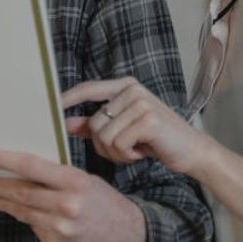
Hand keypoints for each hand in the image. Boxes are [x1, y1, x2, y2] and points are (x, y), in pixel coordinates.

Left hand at [0, 147, 145, 241]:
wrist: (129, 238)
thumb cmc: (107, 204)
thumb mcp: (87, 181)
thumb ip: (57, 177)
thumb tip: (23, 169)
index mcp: (75, 182)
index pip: (30, 166)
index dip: (2, 159)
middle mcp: (66, 205)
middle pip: (18, 191)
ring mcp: (60, 228)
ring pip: (20, 211)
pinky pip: (33, 227)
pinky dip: (23, 217)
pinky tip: (14, 210)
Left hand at [63, 77, 206, 174]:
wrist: (191, 151)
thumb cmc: (155, 140)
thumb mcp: (123, 129)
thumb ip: (96, 125)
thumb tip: (67, 123)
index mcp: (125, 86)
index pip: (88, 89)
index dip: (68, 98)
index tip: (51, 107)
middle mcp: (132, 90)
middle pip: (95, 123)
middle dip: (104, 145)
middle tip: (125, 150)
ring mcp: (141, 103)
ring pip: (104, 136)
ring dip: (116, 152)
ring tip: (135, 150)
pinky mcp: (149, 120)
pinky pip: (118, 143)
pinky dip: (127, 155)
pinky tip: (142, 152)